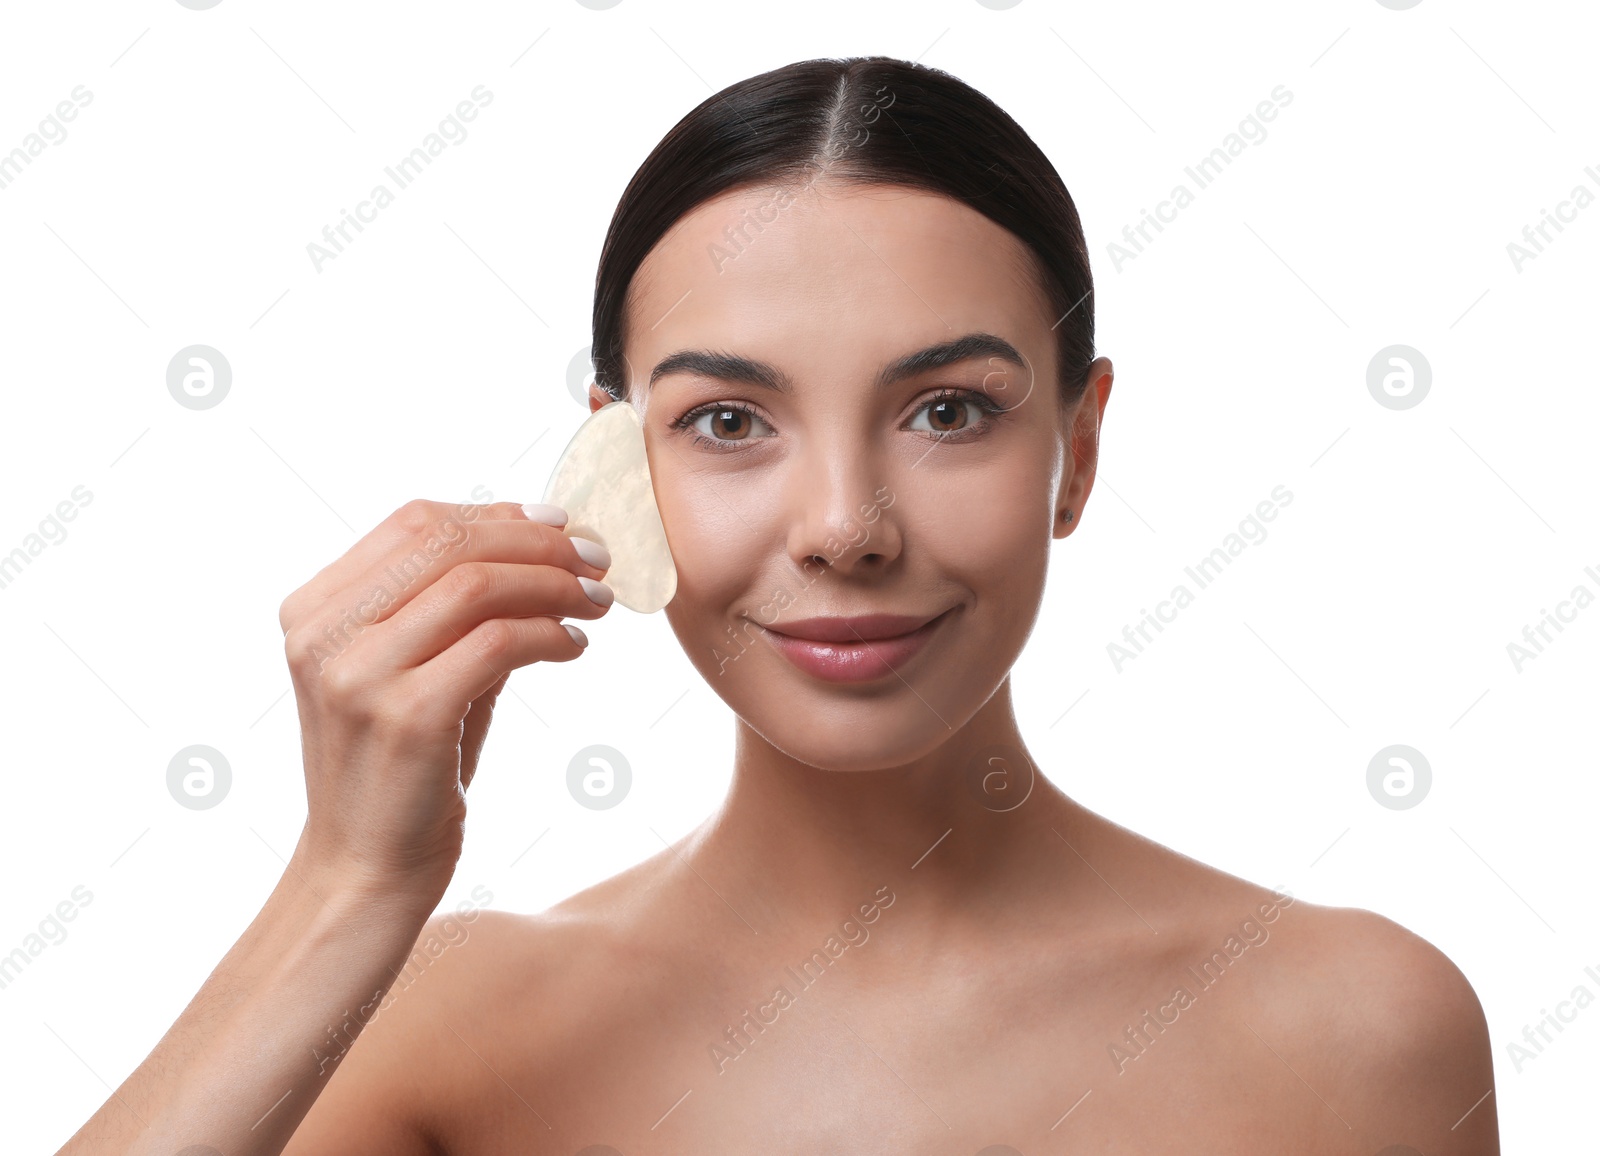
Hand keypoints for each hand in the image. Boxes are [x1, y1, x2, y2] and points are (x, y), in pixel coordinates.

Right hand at [277, 499, 611, 901]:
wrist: (364, 873)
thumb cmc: (401, 770)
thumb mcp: (417, 672)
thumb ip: (457, 612)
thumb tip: (543, 548)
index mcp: (314, 610)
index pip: (414, 523)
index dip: (496, 515)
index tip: (559, 525)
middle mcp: (323, 634)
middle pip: (447, 543)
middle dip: (536, 544)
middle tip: (596, 559)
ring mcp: (358, 674)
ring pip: (476, 586)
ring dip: (553, 585)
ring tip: (597, 602)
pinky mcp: (406, 716)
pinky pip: (498, 644)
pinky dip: (550, 635)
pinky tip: (575, 648)